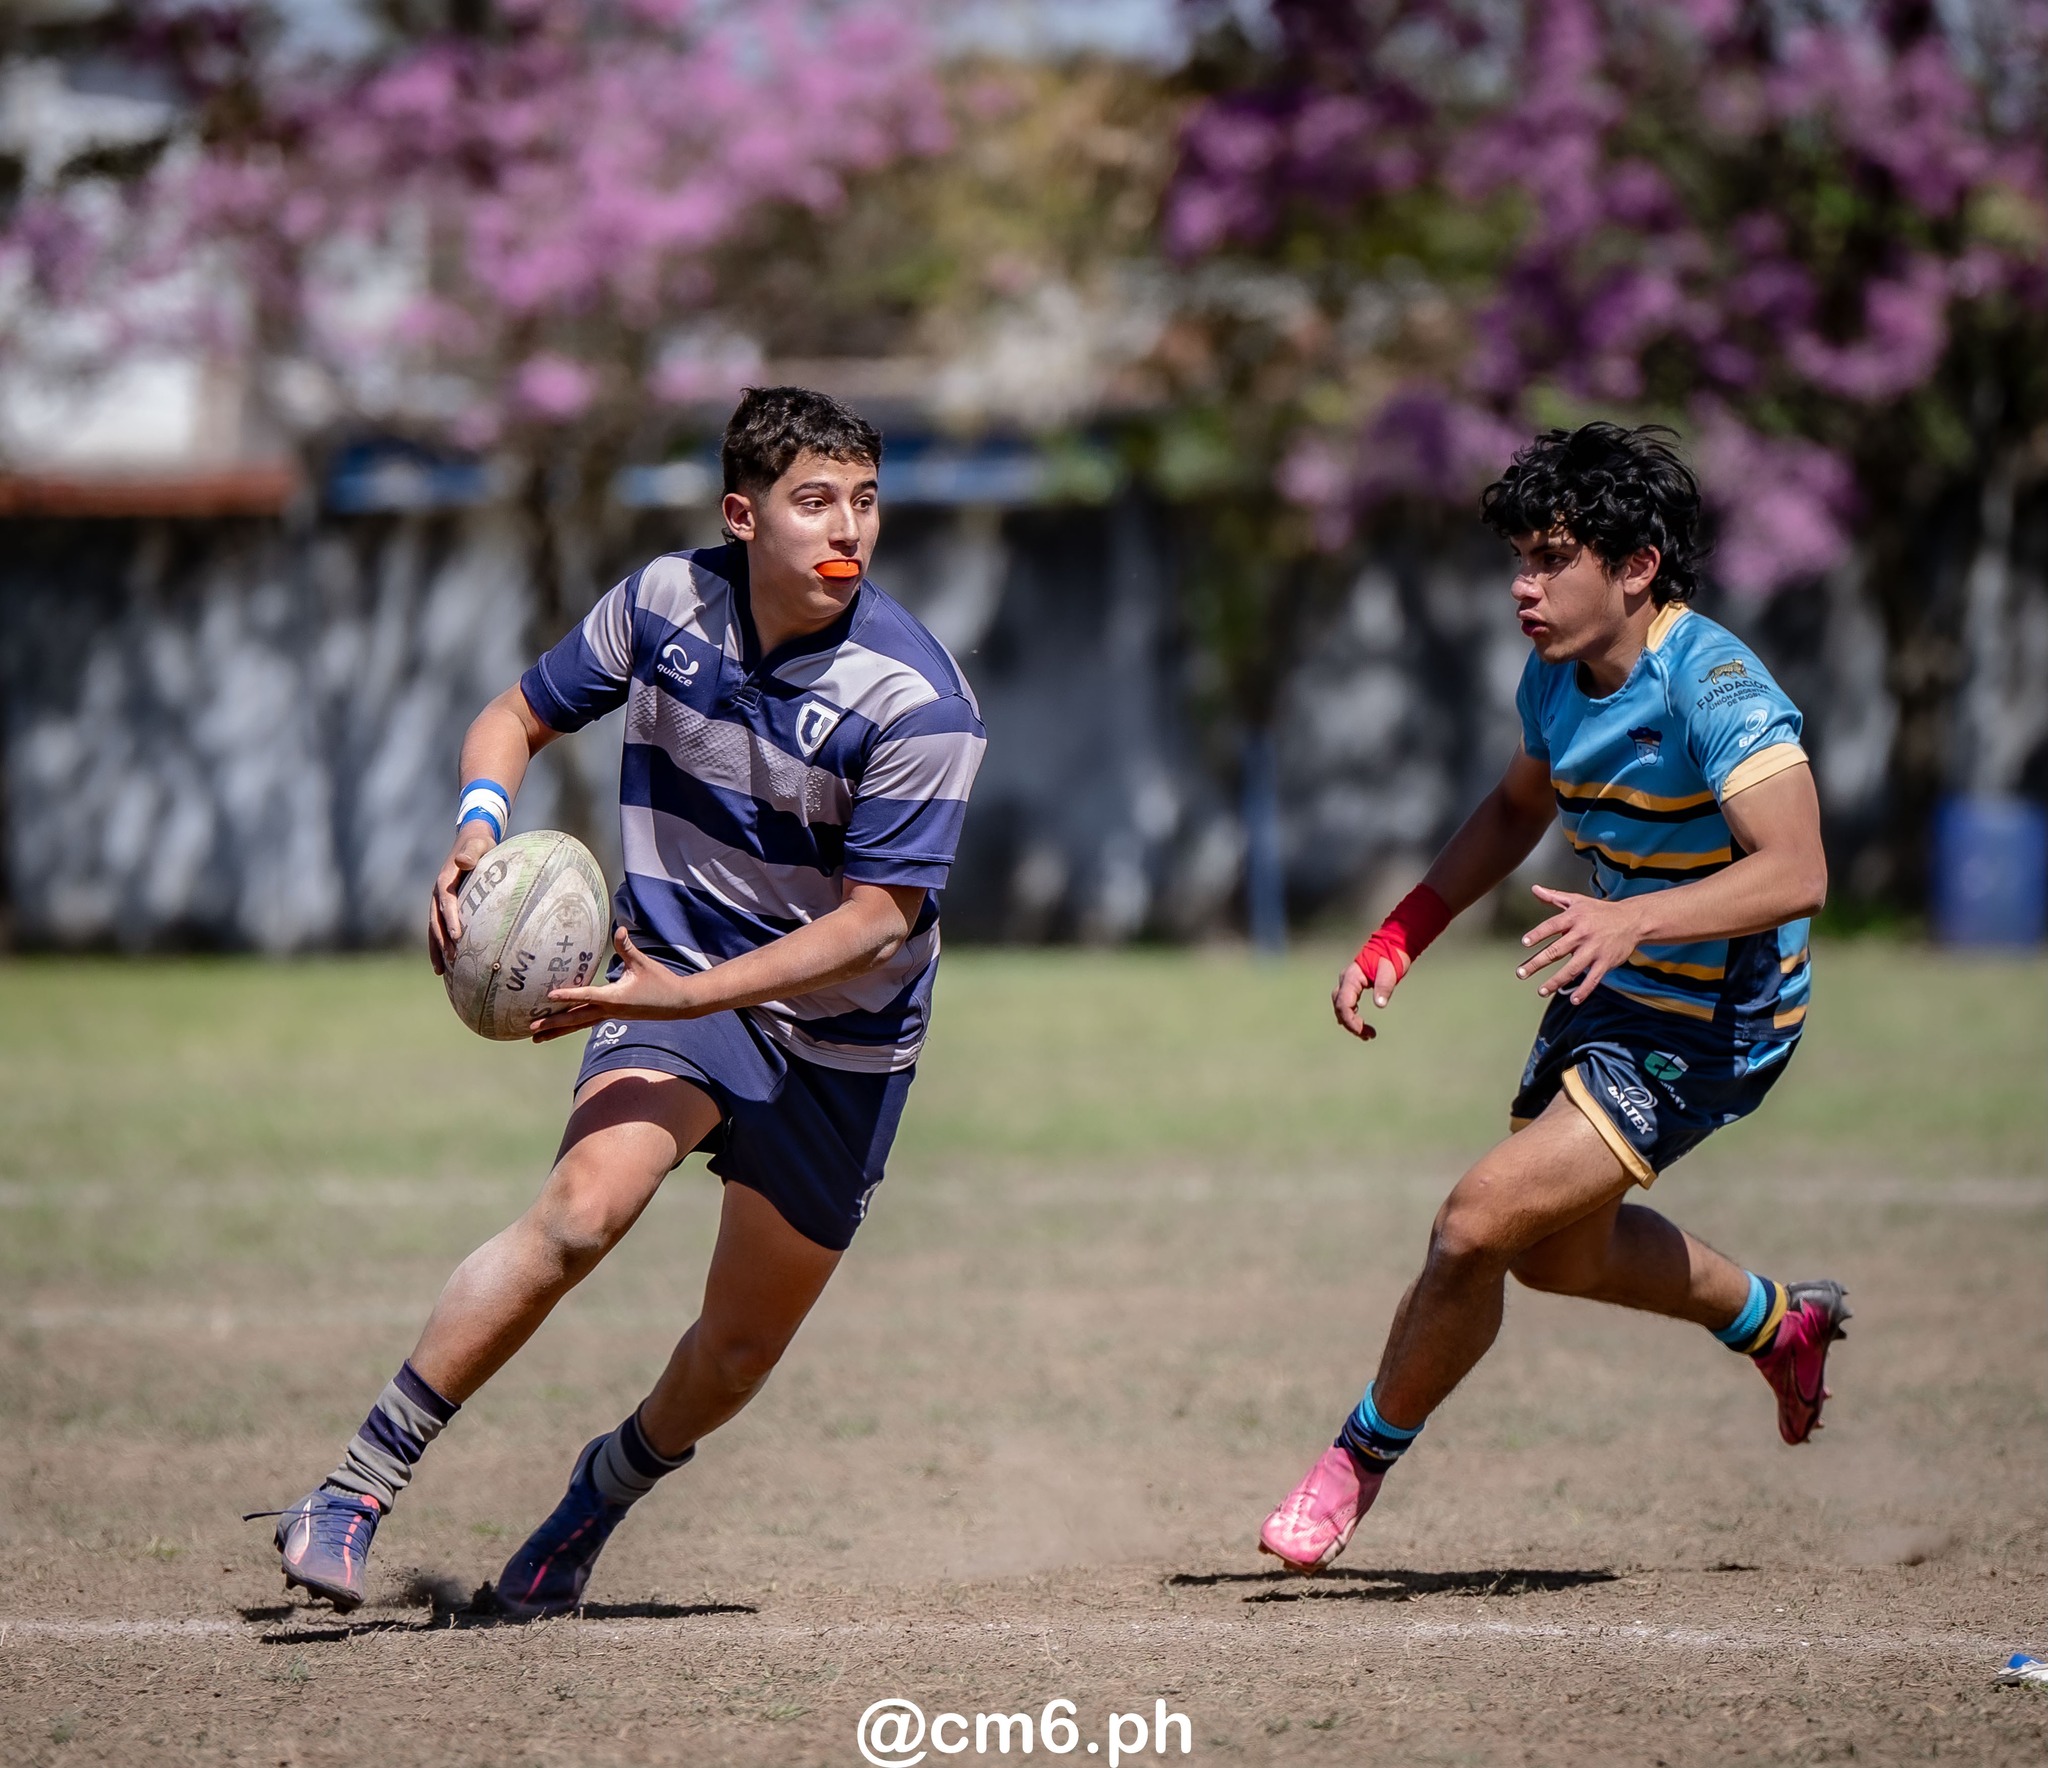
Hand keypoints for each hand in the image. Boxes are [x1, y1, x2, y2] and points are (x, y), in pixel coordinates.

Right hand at [427, 821, 501, 974]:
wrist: (471, 839)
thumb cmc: (479, 843)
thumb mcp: (477, 844)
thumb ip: (471, 853)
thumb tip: (463, 862)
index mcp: (445, 880)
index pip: (446, 903)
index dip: (450, 920)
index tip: (457, 937)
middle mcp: (438, 893)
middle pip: (436, 921)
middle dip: (442, 942)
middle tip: (452, 961)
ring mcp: (439, 901)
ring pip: (434, 929)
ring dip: (437, 949)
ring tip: (441, 971)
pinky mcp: (444, 907)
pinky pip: (439, 928)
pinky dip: (440, 945)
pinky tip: (447, 964)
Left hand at [530, 927, 703, 1041]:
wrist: (677, 1004)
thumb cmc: (661, 982)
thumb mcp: (643, 963)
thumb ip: (627, 947)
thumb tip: (619, 930)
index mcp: (615, 998)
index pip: (587, 995)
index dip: (568, 994)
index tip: (549, 995)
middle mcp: (610, 1010)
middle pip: (576, 1018)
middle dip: (553, 1023)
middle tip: (531, 1027)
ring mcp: (610, 1015)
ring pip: (578, 1025)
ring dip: (557, 1031)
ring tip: (536, 1038)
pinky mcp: (613, 1016)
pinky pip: (586, 1022)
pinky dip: (571, 1025)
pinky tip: (559, 1028)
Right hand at [1331, 954, 1401, 1040]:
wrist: (1392, 944)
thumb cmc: (1391, 956)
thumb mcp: (1390, 972)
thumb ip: (1384, 987)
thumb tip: (1380, 1004)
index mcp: (1352, 978)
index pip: (1344, 1003)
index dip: (1350, 1020)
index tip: (1363, 1032)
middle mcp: (1346, 980)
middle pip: (1339, 1007)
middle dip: (1351, 1024)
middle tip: (1368, 1036)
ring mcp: (1348, 982)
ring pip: (1341, 1006)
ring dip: (1350, 1021)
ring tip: (1367, 1034)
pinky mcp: (1353, 985)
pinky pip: (1346, 1003)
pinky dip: (1352, 1015)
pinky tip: (1361, 1023)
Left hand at [1516, 885, 1646, 1003]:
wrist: (1632, 920)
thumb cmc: (1600, 911)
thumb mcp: (1577, 901)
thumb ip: (1554, 897)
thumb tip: (1535, 889)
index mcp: (1574, 918)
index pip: (1551, 926)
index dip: (1538, 934)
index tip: (1525, 943)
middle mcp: (1582, 934)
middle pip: (1556, 950)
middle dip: (1537, 963)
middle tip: (1521, 973)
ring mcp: (1594, 950)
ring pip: (1572, 968)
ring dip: (1556, 981)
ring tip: (1541, 990)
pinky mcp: (1606, 962)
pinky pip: (1593, 979)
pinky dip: (1584, 990)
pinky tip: (1574, 999)